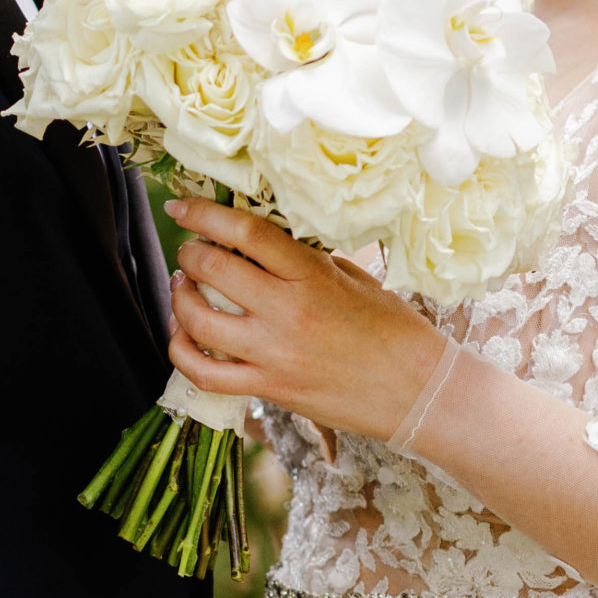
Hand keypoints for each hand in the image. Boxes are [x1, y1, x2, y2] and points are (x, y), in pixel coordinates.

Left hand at [166, 198, 445, 441]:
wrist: (418, 391)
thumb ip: (308, 261)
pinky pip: (206, 374)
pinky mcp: (270, 388)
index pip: (246, 233)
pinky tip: (183, 336)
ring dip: (179, 299)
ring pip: (199, 322)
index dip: (203, 214)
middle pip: (213, 270)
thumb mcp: (355, 278)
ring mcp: (274, 354)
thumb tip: (263, 244)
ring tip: (182, 287)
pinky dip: (183, 353)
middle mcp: (288, 312)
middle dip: (189, 253)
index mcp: (312, 276)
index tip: (182, 207)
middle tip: (189, 250)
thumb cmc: (393, 330)